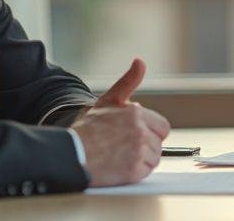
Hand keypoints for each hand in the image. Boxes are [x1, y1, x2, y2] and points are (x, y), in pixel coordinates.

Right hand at [72, 58, 170, 186]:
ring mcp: (138, 151)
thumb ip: (128, 82)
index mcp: (137, 113)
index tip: (132, 134)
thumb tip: (140, 61)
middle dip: (145, 146)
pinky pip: (146, 171)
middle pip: (158, 144)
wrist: (71, 153)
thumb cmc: (88, 128)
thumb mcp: (108, 100)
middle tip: (122, 146)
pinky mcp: (134, 170)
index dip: (149, 132)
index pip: (162, 127)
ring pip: (153, 158)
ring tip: (118, 155)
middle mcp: (140, 131)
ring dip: (140, 160)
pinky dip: (134, 172)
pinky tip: (118, 166)